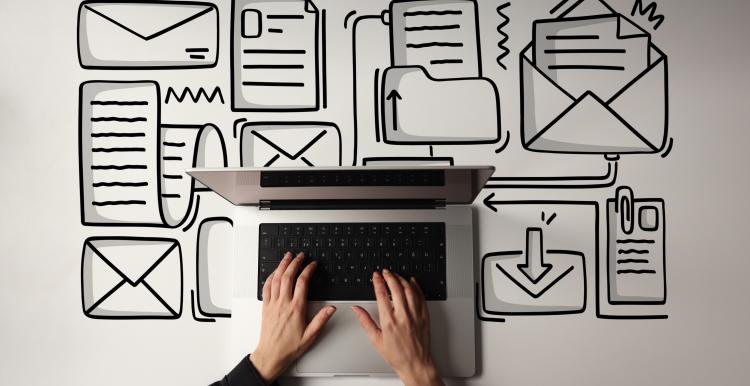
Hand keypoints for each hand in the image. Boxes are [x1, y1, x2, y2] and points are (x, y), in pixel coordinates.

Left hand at [250, 252, 335, 382]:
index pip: (302, 283)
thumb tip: (331, 308)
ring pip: (276, 279)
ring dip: (282, 265)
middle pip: (288, 276)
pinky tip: (274, 272)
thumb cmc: (289, 347)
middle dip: (294, 263)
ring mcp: (273, 304)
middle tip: (300, 255)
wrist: (271, 355)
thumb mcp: (310, 336)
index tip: (312, 265)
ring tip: (287, 257)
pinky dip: (270, 277)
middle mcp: (283, 304)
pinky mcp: (265, 307)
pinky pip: (266, 287)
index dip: (308, 270)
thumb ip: (321, 320)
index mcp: (296, 309)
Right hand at [352, 270, 443, 385]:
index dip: (378, 282)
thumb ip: (365, 321)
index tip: (375, 276)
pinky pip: (421, 296)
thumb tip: (356, 309)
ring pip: (409, 290)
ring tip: (396, 275)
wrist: (415, 363)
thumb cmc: (396, 354)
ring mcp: (415, 315)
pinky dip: (416, 286)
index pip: (382, 294)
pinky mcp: (424, 316)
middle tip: (385, 272)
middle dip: (389, 276)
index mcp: (389, 321)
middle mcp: (403, 316)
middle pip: (396, 288)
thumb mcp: (376, 339)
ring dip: (402, 279)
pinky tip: (412, 282)